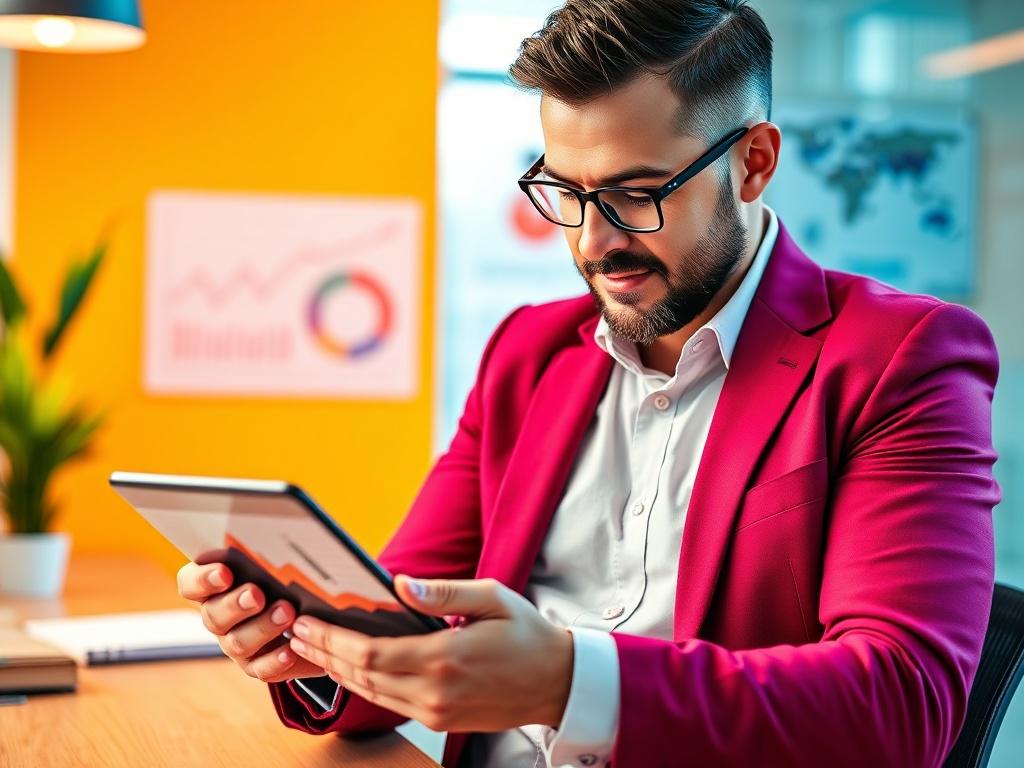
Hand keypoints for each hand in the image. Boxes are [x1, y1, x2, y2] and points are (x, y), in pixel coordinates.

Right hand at [176, 561, 324, 682]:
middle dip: (236, 605)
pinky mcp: (257, 665)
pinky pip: (261, 668)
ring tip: (287, 612)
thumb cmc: (286, 575)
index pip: (189, 583)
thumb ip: (264, 553)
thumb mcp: (276, 561)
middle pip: (213, 616)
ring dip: (262, 627)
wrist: (311, 614)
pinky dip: (276, 659)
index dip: (202, 579)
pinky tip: (292, 648)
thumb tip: (270, 537)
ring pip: (237, 642)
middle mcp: (219, 617)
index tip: (224, 572)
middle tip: (257, 594)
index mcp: (213, 587)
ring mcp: (235, 643)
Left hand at [287, 576, 573, 731]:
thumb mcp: (492, 598)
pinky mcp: (439, 721)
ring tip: (311, 650)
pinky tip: (347, 669)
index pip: (370, 654)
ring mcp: (436, 712)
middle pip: (360, 677)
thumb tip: (398, 583)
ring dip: (336, 672)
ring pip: (370, 694)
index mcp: (445, 658)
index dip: (332, 641)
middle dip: (323, 654)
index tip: (307, 623)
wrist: (557, 682)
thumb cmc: (527, 634)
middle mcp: (435, 692)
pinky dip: (362, 686)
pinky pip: (388, 704)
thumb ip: (442, 593)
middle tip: (296, 634)